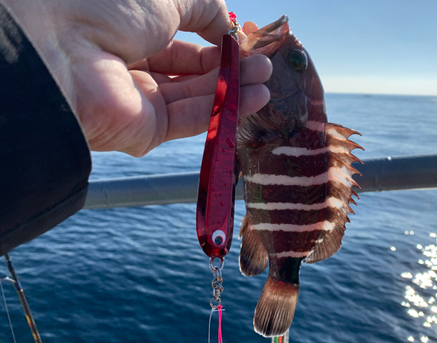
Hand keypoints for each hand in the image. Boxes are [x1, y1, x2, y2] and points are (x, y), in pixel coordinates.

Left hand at [4, 0, 271, 155]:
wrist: (64, 51)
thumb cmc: (110, 5)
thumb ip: (205, 7)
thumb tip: (226, 26)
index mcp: (128, 27)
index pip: (179, 38)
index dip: (214, 39)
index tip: (243, 40)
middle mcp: (132, 65)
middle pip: (190, 69)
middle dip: (229, 65)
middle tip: (263, 62)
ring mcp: (139, 100)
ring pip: (196, 95)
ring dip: (234, 86)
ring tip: (266, 78)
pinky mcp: (146, 130)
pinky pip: (193, 118)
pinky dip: (226, 108)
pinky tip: (256, 97)